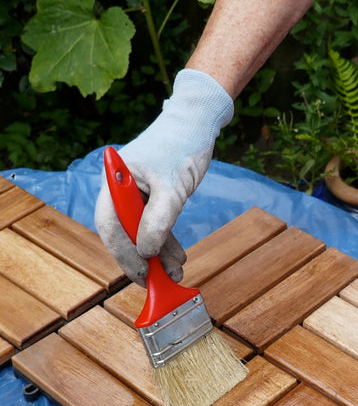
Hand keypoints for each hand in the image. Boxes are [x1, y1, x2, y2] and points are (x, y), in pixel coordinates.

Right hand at [94, 69, 233, 281]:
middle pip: (124, 233)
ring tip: (176, 273)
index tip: (141, 274)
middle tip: (158, 282)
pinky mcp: (154, 196)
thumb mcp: (172, 189)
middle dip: (142, 259)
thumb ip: (158, 221)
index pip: (111, 226)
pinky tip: (178, 257)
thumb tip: (145, 251)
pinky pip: (155, 225)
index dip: (124, 254)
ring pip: (142, 232)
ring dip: (158, 254)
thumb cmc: (181, 147)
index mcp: (116, 182)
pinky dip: (166, 242)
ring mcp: (137, 193)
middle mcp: (122, 189)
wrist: (197, 123)